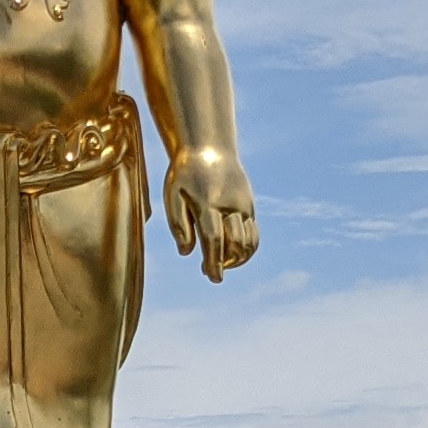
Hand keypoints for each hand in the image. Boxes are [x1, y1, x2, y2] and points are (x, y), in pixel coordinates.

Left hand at [165, 155, 257, 280]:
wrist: (209, 148)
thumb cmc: (185, 174)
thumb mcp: (173, 194)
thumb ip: (177, 224)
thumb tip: (186, 253)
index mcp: (207, 202)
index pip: (214, 238)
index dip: (215, 261)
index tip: (214, 278)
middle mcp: (230, 204)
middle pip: (235, 243)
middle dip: (225, 263)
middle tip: (208, 270)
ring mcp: (243, 205)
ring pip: (249, 241)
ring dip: (238, 259)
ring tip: (221, 262)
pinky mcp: (250, 207)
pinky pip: (254, 234)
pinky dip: (247, 249)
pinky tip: (232, 253)